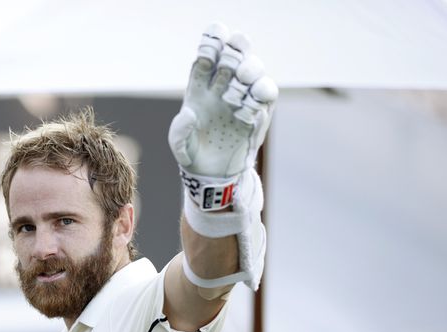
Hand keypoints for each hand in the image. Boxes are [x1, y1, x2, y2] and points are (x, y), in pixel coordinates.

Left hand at [169, 23, 277, 210]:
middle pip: (235, 54)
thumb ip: (180, 130)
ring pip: (254, 68)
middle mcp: (223, 86)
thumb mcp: (179, 145)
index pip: (208, 54)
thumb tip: (190, 114)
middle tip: (231, 66)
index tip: (212, 42)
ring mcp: (242, 97)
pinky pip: (267, 93)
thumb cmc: (193, 153)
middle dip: (235, 51)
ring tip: (239, 84)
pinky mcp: (259, 112)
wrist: (213, 174)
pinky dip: (260, 94)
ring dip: (250, 70)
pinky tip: (247, 109)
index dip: (212, 42)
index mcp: (200, 86)